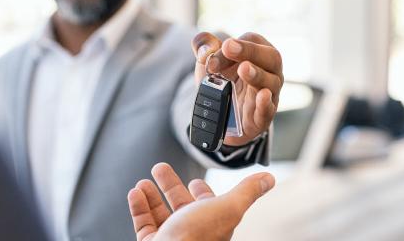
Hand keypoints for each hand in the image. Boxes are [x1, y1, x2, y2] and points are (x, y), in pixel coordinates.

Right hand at [127, 163, 274, 240]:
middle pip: (181, 205)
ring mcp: (171, 240)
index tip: (194, 181)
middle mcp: (192, 233)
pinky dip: (139, 207)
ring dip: (152, 195)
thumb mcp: (228, 207)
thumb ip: (247, 192)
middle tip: (160, 169)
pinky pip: (143, 224)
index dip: (202, 192)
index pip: (209, 205)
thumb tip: (268, 179)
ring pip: (160, 214)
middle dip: (171, 185)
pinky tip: (135, 193)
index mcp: (212, 224)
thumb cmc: (196, 238)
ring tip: (144, 182)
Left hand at [191, 32, 283, 145]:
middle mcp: (269, 71)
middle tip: (229, 48)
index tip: (216, 53)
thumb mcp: (209, 61)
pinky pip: (269, 109)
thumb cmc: (222, 82)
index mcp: (259, 52)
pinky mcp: (263, 116)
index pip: (252, 40)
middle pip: (271, 57)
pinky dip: (265, 103)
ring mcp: (270, 94)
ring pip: (272, 82)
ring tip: (243, 69)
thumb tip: (205, 50)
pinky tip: (262, 95)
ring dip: (257, 74)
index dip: (235, 44)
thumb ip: (204, 46)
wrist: (221, 115)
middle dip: (250, 51)